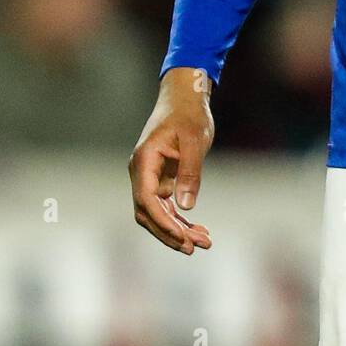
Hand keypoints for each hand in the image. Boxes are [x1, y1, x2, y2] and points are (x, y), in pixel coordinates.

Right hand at [128, 67, 214, 254]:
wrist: (185, 98)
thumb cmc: (190, 114)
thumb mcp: (195, 140)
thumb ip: (190, 172)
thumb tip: (186, 207)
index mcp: (144, 160)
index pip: (146, 200)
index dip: (162, 222)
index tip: (182, 237)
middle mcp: (141, 172)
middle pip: (148, 213)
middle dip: (170, 233)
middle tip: (196, 247)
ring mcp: (150, 177)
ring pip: (157, 213)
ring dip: (177, 230)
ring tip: (204, 242)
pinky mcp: (161, 180)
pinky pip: (166, 206)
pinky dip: (180, 220)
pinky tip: (199, 230)